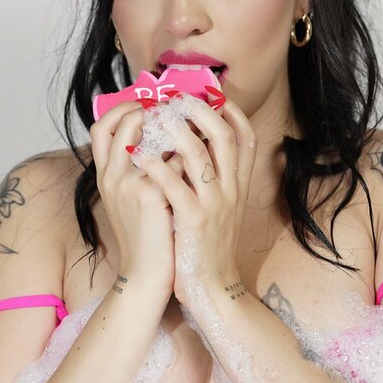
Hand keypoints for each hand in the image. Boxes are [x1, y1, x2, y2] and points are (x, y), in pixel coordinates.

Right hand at [90, 99, 181, 298]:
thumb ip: (140, 168)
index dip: (123, 109)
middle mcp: (112, 177)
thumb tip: (165, 135)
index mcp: (106, 176)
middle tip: (178, 107)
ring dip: (176, 129)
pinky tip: (204, 164)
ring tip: (194, 131)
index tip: (150, 105)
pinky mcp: (152, 196)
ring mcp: (130, 185)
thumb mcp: (132, 199)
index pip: (101, 127)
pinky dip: (191, 158)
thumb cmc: (147, 236)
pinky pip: (177, 161)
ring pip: (154, 136)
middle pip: (124, 123)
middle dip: (153, 110)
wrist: (147, 275)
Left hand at [131, 93, 257, 305]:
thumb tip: (195, 146)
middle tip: (177, 98)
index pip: (244, 138)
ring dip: (174, 129)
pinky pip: (173, 185)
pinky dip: (155, 164)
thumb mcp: (221, 208)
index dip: (230, 112)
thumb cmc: (208, 245)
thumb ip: (213, 178)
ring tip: (154, 115)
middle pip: (223, 136)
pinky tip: (138, 153)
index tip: (211, 95)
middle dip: (201, 110)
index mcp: (238, 186)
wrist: (213, 288)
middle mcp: (231, 190)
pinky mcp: (193, 221)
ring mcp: (213, 205)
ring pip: (198, 153)